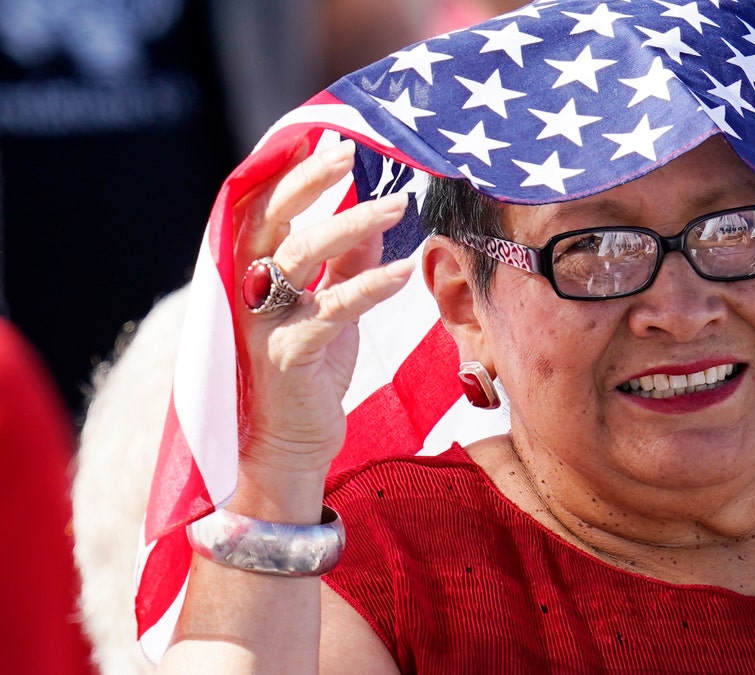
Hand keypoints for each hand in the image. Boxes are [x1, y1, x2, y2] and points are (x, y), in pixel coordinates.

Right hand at [232, 139, 413, 478]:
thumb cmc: (307, 370)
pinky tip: (404, 272)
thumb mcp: (328, 306)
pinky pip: (331, 310)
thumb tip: (374, 214)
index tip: (323, 137)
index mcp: (250, 272)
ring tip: (398, 206)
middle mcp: (245, 290)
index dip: (288, 172)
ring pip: (300, 256)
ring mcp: (261, 322)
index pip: (262, 208)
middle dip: (309, 181)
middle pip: (271, 219)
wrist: (287, 445)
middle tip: (347, 153)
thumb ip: (344, 262)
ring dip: (352, 226)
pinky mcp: (287, 355)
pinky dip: (369, 287)